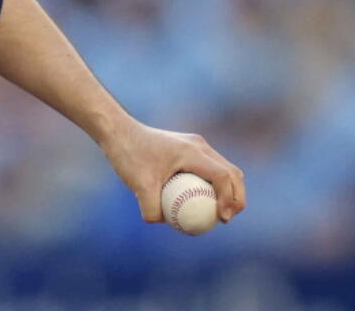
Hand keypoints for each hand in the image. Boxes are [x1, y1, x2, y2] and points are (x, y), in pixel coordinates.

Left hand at [100, 120, 245, 224]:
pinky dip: (214, 185)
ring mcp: (196, 145)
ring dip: (228, 191)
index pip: (223, 176)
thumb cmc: (128, 154)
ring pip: (224, 169)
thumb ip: (151, 208)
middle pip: (232, 173)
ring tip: (218, 214)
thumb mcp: (137, 184)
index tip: (222, 218)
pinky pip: (210, 168)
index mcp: (192, 151)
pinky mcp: (189, 149)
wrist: (117, 131)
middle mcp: (199, 146)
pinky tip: (200, 203)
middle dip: (237, 198)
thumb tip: (165, 223)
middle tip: (226, 219)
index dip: (230, 199)